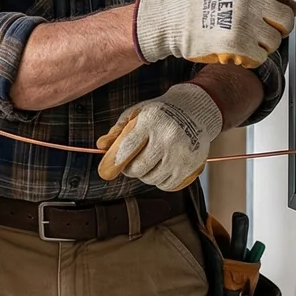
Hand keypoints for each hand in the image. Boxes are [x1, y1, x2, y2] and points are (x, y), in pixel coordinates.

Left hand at [96, 83, 224, 191]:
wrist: (194, 110)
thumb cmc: (160, 113)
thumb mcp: (136, 113)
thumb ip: (118, 130)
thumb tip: (101, 146)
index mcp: (151, 121)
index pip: (127, 148)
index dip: (114, 162)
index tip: (107, 169)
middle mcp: (168, 137)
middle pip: (139, 168)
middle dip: (130, 169)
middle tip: (131, 162)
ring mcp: (181, 153)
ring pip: (152, 179)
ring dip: (146, 175)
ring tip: (150, 161)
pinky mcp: (191, 165)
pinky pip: (168, 185)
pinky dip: (160, 181)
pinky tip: (162, 167)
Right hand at [133, 0, 295, 67]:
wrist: (170, 21)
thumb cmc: (198, 5)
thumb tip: (293, 6)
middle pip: (286, 20)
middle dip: (276, 28)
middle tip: (255, 29)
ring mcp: (243, 20)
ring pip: (275, 41)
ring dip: (261, 45)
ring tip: (238, 37)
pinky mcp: (238, 43)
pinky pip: (261, 57)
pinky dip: (250, 58)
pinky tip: (233, 49)